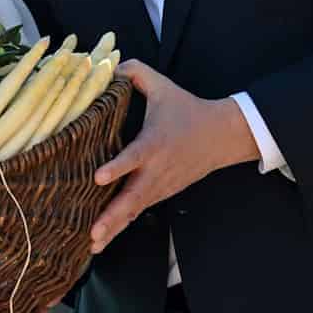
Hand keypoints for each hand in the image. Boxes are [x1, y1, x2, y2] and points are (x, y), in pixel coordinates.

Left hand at [90, 60, 258, 253]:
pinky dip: (120, 226)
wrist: (221, 136)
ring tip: (91, 246)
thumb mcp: (163, 85)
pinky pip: (137, 211)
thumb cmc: (187, 109)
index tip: (98, 178)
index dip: (117, 168)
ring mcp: (160, 186)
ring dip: (113, 229)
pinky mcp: (160, 194)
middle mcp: (156, 170)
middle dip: (112, 217)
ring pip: (134, 211)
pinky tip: (101, 240)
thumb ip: (134, 72)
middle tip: (92, 233)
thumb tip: (106, 66)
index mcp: (154, 143)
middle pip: (132, 198)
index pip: (134, 158)